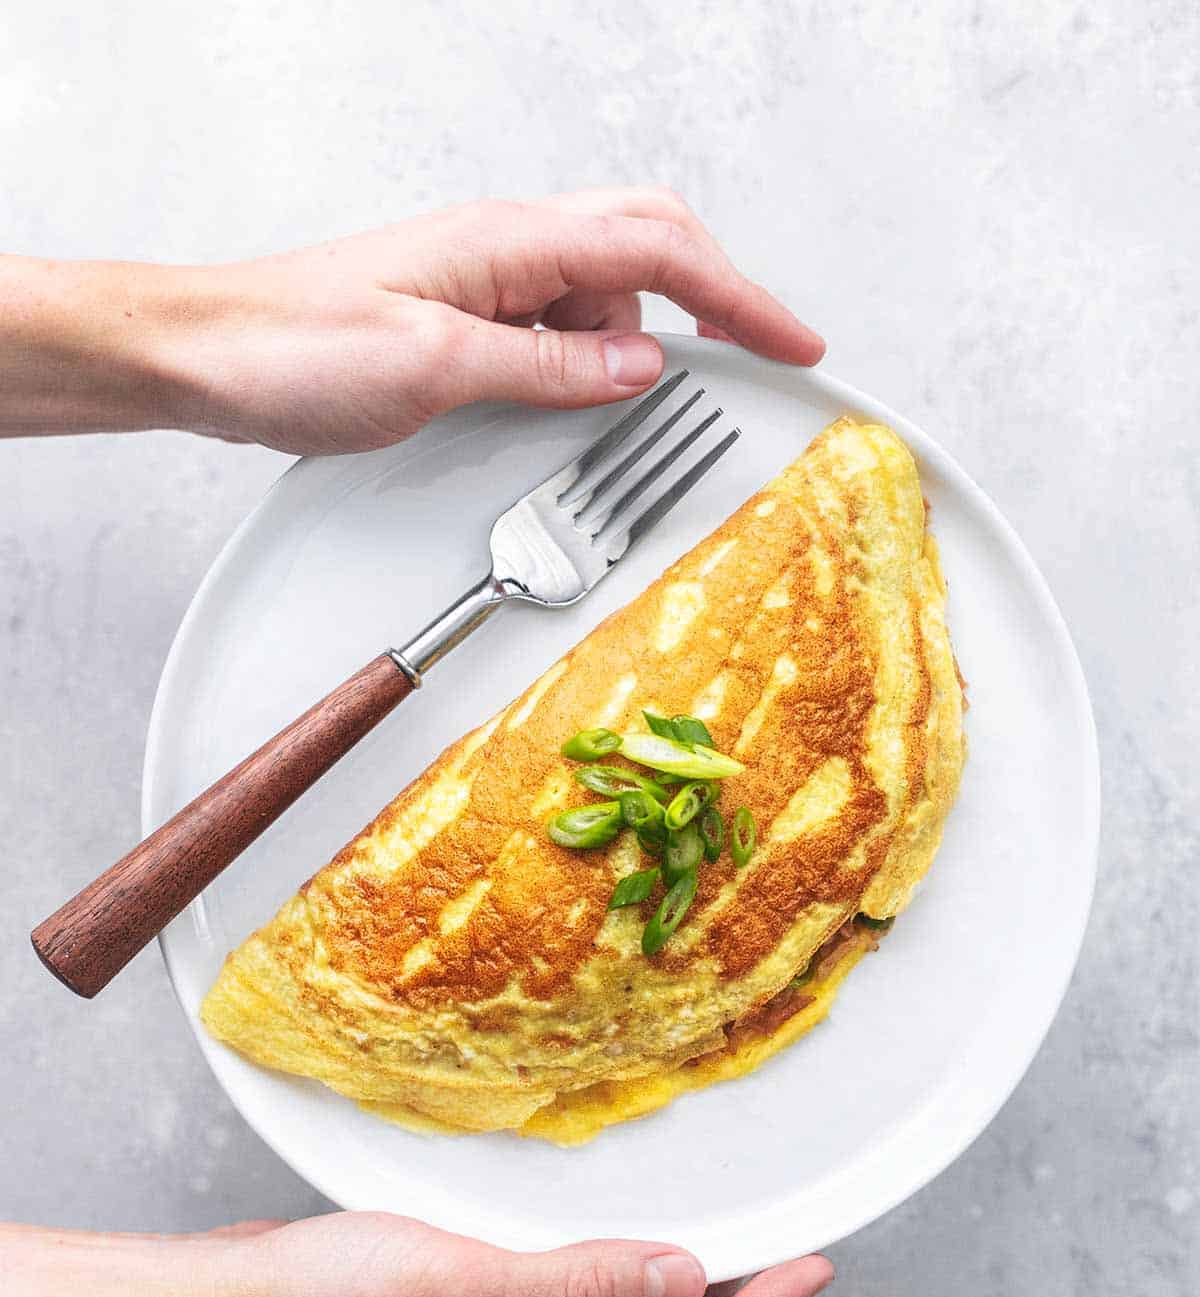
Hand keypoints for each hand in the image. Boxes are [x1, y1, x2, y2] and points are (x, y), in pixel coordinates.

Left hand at [0, 188, 822, 450]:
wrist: (206, 356)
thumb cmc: (293, 348)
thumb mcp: (436, 368)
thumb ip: (548, 367)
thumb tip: (640, 366)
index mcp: (507, 243)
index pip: (658, 249)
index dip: (739, 296)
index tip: (791, 343)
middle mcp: (504, 249)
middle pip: (645, 247)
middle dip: (711, 300)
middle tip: (755, 359)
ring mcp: (485, 280)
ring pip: (600, 297)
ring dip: (625, 350)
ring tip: (603, 413)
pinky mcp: (463, 317)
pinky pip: (553, 329)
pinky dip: (580, 366)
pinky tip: (563, 407)